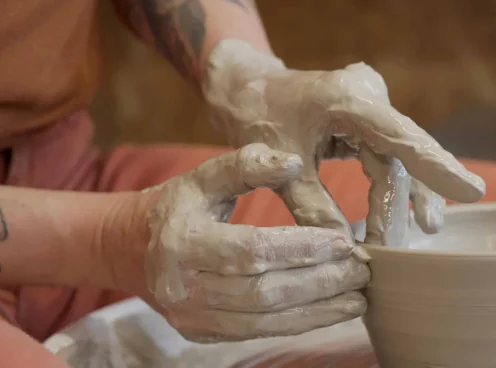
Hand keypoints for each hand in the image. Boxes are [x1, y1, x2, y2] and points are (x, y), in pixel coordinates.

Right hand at [142, 144, 368, 342]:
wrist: (133, 249)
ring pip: (265, 321)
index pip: (252, 250)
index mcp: (183, 241)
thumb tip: (293, 162)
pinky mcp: (203, 333)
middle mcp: (184, 287)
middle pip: (264, 292)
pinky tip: (329, 311)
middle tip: (362, 270)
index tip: (344, 242)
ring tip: (358, 298)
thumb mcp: (204, 176)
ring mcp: (192, 317)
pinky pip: (258, 332)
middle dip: (320, 283)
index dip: (301, 248)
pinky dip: (298, 324)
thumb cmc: (178, 207)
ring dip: (317, 311)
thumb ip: (246, 164)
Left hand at [203, 40, 485, 242]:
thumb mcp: (279, 164)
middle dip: (411, 194)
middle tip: (426, 231)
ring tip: (423, 228)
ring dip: (403, 193)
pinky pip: (385, 152)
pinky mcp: (364, 116)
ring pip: (397, 154)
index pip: (401, 137)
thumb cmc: (258, 118)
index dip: (438, 166)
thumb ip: (311, 206)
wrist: (247, 88)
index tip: (472, 192)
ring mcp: (368, 103)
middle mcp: (366, 95)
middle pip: (402, 151)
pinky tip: (398, 211)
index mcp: (347, 99)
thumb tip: (347, 253)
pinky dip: (388, 182)